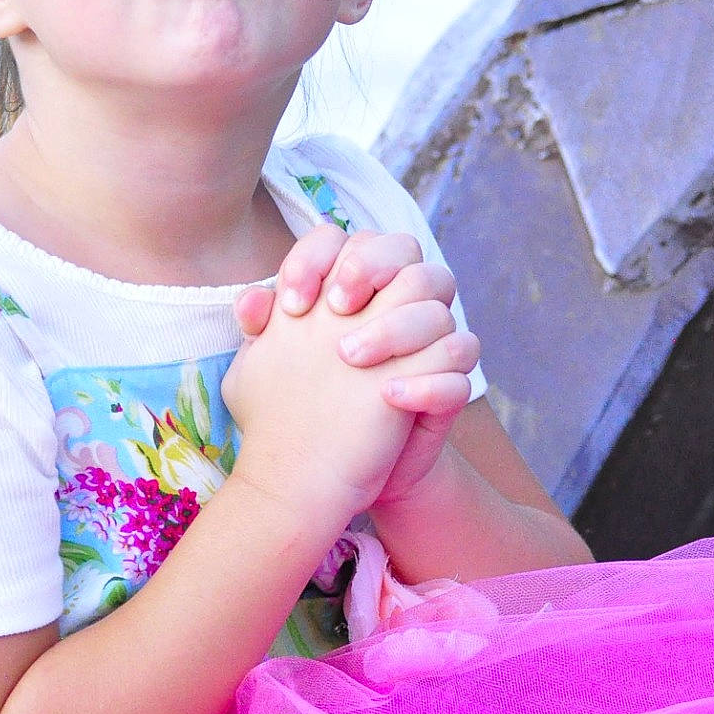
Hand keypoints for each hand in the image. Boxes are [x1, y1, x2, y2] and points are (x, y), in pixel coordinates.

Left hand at [232, 225, 475, 417]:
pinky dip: (428, 380)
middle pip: (406, 249)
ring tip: (350, 359)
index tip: (292, 303)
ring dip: (395, 328)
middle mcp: (395, 306)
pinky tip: (389, 396)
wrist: (328, 475)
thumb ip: (260, 329)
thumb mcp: (264, 369)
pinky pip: (460, 363)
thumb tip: (252, 301)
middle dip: (369, 269)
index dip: (320, 258)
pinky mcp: (447, 386)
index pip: (349, 239)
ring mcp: (426, 344)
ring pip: (439, 306)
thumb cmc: (302, 408)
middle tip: (336, 310)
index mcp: (353, 290)